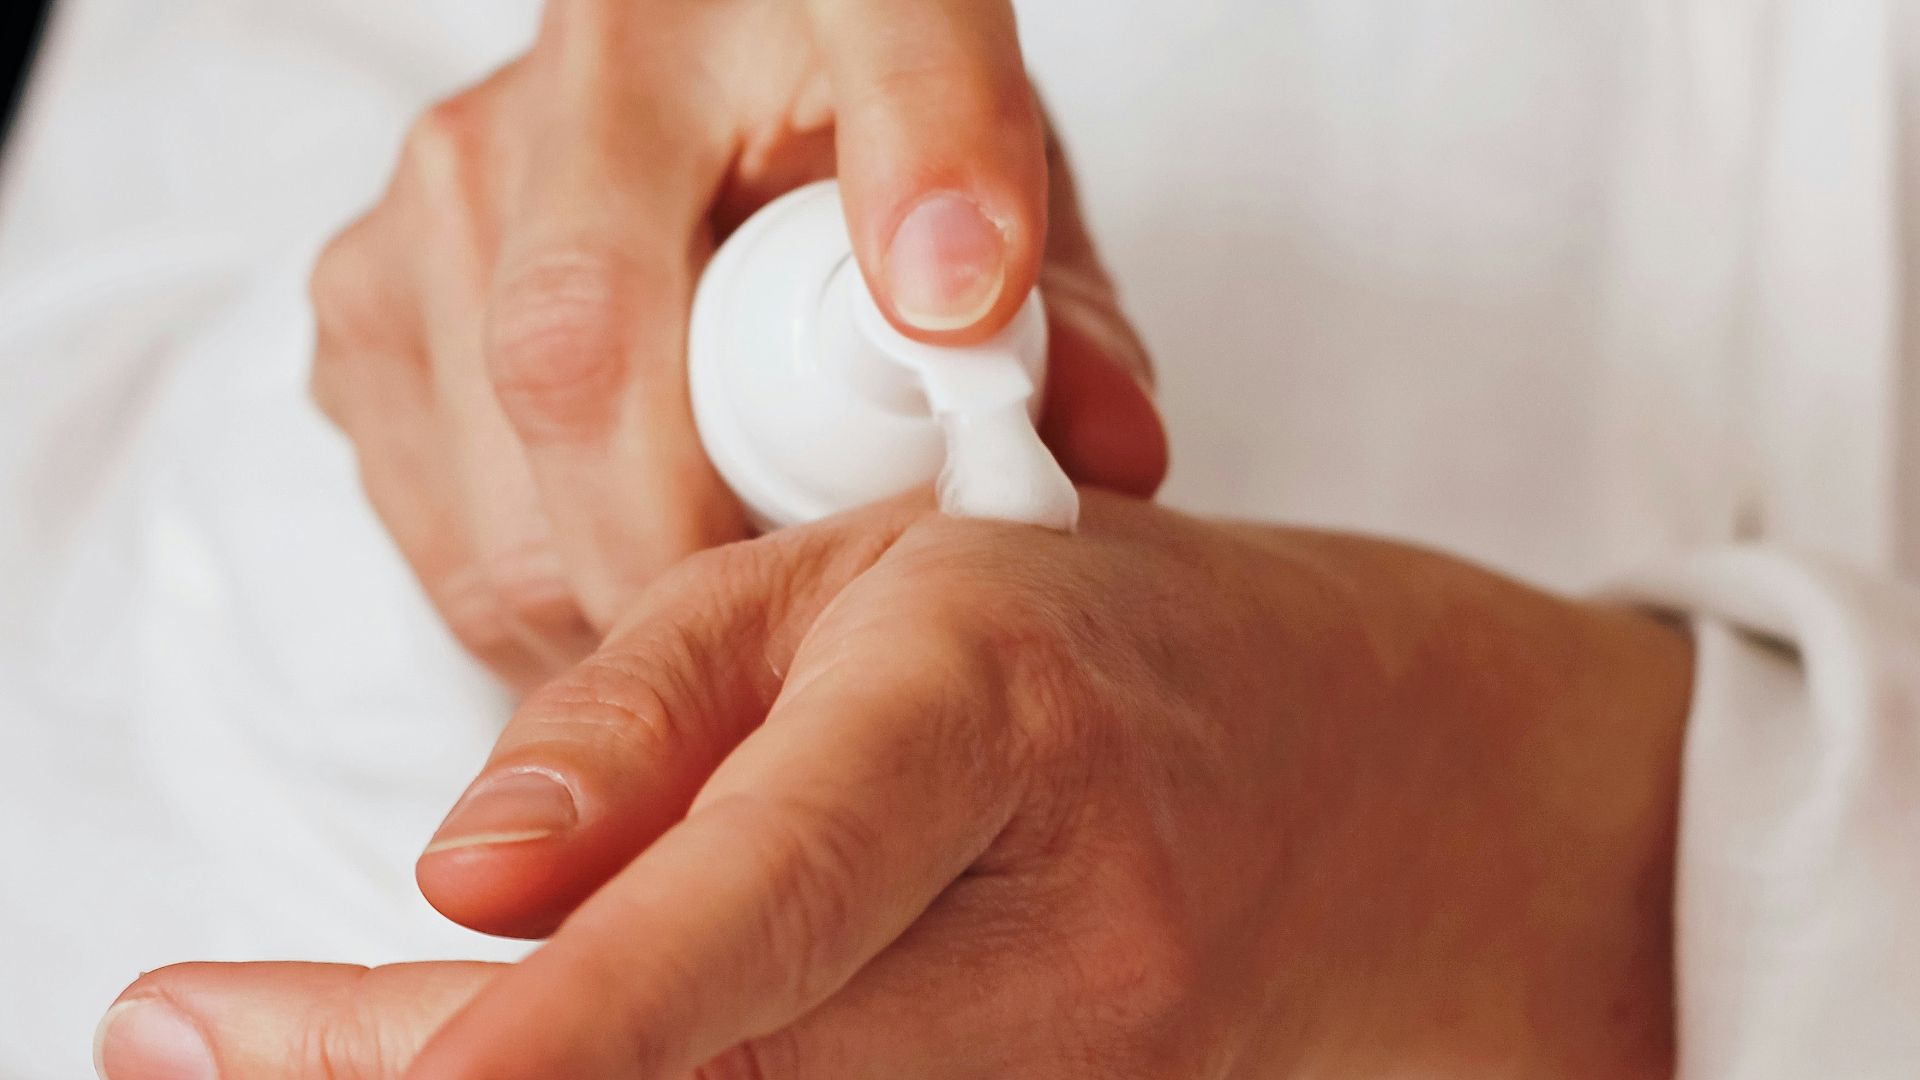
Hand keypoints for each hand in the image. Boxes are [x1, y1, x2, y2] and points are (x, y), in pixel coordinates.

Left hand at [99, 494, 1690, 1077]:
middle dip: (427, 1066)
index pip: (774, 882)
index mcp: (990, 714)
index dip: (579, 1010)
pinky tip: (566, 1034)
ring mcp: (1071, 1076)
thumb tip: (464, 876)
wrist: (1362, 780)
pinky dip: (659, 1079)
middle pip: (717, 1067)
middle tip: (202, 1032)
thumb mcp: (867, 571)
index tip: (377, 1063)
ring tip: (331, 1026)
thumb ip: (658, 712)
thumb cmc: (1097, 629)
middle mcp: (1051, 939)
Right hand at [308, 0, 1168, 690]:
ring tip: (740, 600)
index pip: (598, 350)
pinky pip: (434, 528)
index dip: (698, 536)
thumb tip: (1100, 453)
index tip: (819, 617)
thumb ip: (1051, 280)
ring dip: (612, 616)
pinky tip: (648, 553)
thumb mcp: (981, 138)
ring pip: (472, 535)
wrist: (711, 24)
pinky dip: (544, 590)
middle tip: (804, 640)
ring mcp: (402, 243)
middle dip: (674, 604)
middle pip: (529, 471)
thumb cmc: (844, 71)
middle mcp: (479, 156)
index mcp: (631, 75)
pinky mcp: (366, 317)